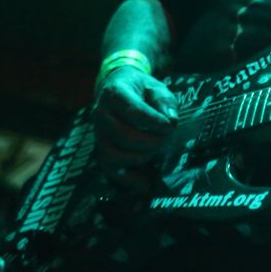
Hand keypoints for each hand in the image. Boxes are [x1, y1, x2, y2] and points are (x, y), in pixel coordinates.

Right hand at [92, 66, 177, 184]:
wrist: (118, 87)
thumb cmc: (141, 89)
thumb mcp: (156, 87)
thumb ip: (165, 101)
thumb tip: (171, 120)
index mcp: (115, 93)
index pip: (132, 110)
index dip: (153, 121)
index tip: (170, 126)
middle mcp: (101, 114)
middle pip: (123, 136)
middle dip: (151, 141)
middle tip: (168, 138)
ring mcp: (98, 134)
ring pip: (114, 155)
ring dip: (141, 158)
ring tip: (158, 150)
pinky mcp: (101, 149)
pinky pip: (109, 169)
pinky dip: (128, 179)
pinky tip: (145, 184)